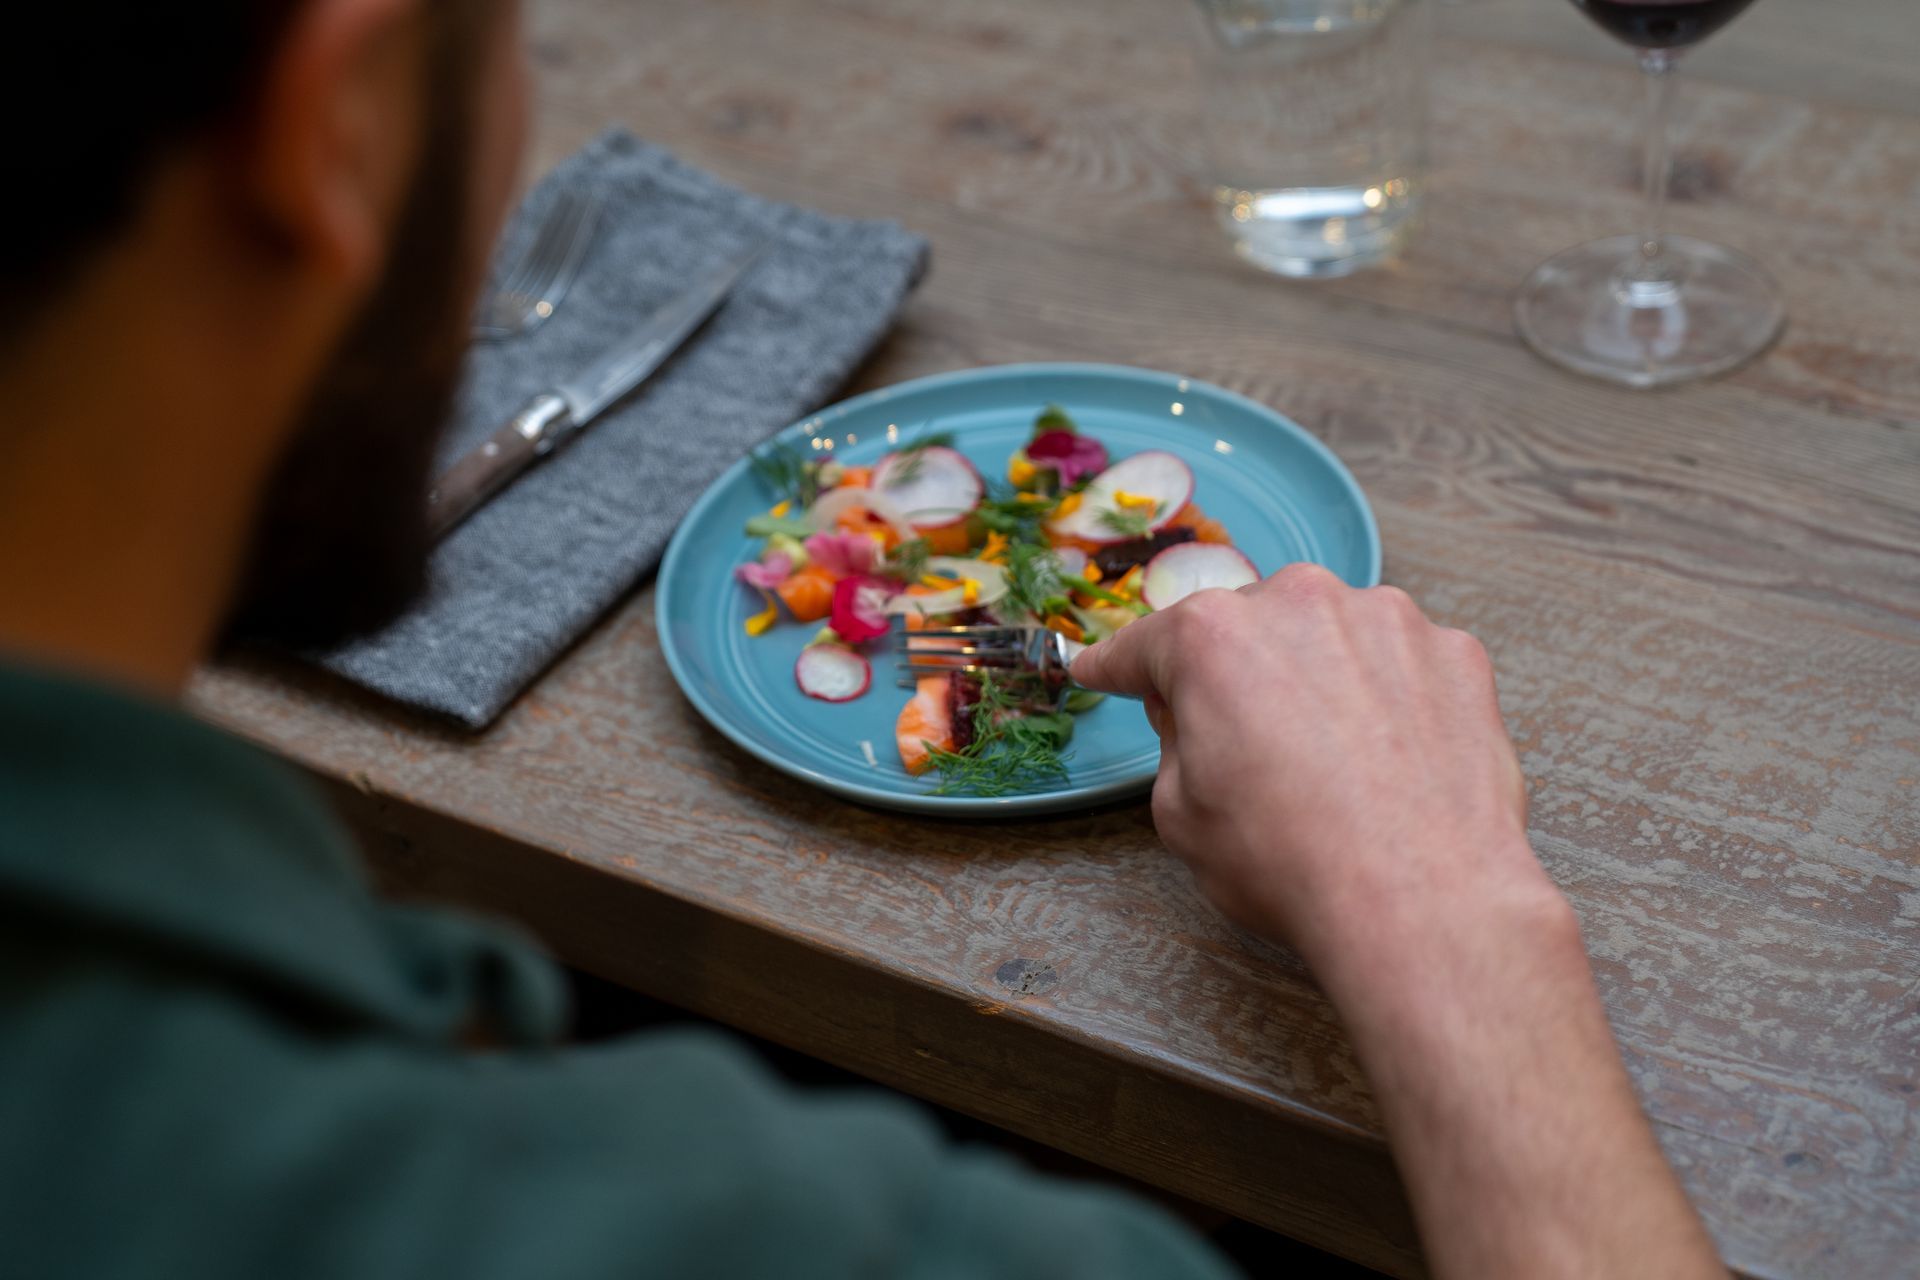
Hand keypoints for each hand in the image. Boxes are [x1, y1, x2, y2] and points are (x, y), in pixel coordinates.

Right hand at [1070, 563, 1543, 967]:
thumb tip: (1198, 721)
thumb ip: (1176, 743)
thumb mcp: (1179, 815)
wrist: (1420, 901)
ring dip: (1319, 681)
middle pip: (1246, 630)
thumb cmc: (1293, 863)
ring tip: (1332, 764)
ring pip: (1330, 637)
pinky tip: (1390, 761)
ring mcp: (1387, 621)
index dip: (1117, 667)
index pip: (1145, 646)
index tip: (1103, 670)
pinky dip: (1391, 698)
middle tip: (1246, 752)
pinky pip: (1402, 662)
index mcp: (1211, 639)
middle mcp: (1299, 604)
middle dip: (1237, 678)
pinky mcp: (1454, 653)